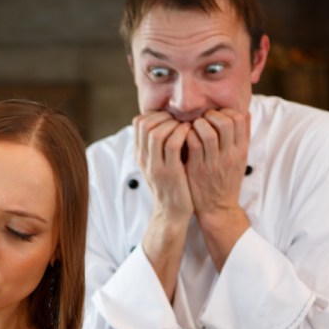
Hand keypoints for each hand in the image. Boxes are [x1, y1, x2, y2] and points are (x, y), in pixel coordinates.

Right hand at [133, 111, 194, 226]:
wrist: (172, 213)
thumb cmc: (172, 186)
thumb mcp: (160, 164)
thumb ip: (160, 146)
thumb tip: (170, 122)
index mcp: (141, 155)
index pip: (138, 123)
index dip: (156, 114)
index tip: (172, 118)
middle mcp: (144, 159)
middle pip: (145, 124)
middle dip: (165, 117)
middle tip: (180, 121)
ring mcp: (155, 166)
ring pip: (156, 132)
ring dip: (174, 124)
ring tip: (186, 127)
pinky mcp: (169, 172)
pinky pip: (172, 144)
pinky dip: (181, 133)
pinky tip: (190, 134)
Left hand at [186, 108, 249, 218]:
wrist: (217, 208)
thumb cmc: (227, 180)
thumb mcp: (240, 158)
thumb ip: (243, 136)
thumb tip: (245, 112)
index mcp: (241, 151)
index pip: (239, 119)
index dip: (226, 111)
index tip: (217, 114)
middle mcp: (229, 155)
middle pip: (225, 122)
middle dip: (212, 114)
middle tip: (203, 118)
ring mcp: (213, 162)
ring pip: (208, 132)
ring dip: (199, 123)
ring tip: (194, 125)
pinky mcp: (197, 169)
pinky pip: (193, 144)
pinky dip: (188, 135)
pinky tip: (186, 136)